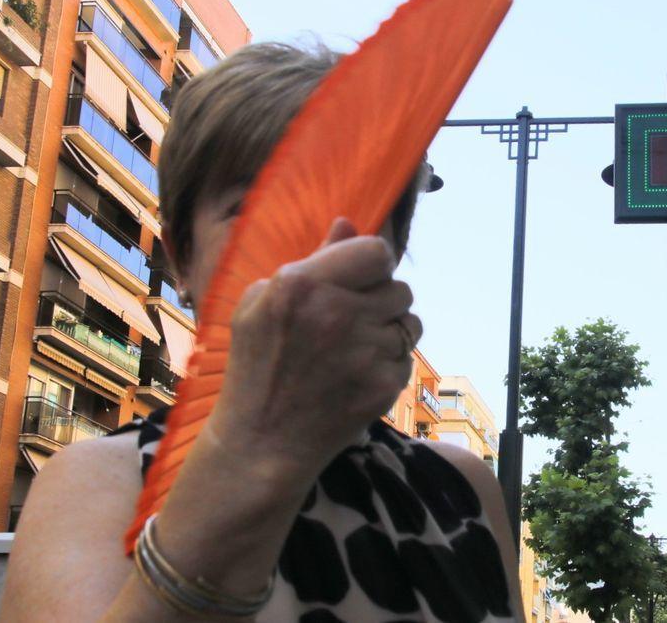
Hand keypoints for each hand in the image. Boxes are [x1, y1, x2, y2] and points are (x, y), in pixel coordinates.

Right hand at [203, 217, 421, 480]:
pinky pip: (406, 358)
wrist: (263, 441)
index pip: (376, 252)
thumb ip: (312, 260)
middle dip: (380, 302)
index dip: (372, 265)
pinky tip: (356, 377)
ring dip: (388, 333)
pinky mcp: (384, 384)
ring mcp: (365, 351)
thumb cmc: (257, 367)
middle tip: (349, 324)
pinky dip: (388, 365)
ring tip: (353, 352)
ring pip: (409, 324)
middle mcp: (338, 313)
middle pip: (399, 288)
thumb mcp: (260, 304)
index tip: (360, 280)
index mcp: (302, 285)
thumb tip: (347, 224)